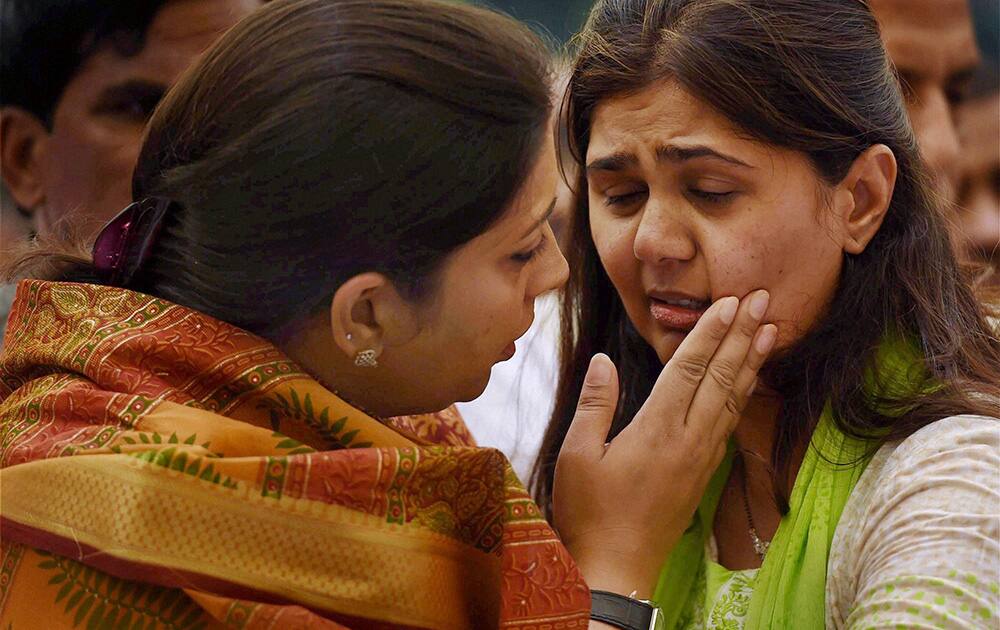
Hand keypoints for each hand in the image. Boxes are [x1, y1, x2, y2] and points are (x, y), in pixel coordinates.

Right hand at [553, 291, 776, 597]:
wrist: (617, 569)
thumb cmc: (589, 512)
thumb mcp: (577, 455)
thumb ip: (595, 404)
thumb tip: (604, 361)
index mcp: (656, 430)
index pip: (688, 368)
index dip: (710, 332)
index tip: (730, 301)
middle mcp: (687, 440)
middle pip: (721, 377)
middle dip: (742, 335)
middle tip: (764, 298)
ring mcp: (700, 458)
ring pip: (732, 400)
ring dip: (751, 361)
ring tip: (770, 331)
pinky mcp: (702, 474)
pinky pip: (730, 423)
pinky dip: (743, 394)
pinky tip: (748, 381)